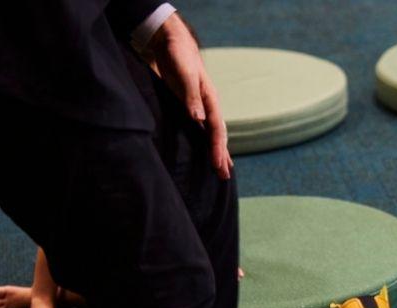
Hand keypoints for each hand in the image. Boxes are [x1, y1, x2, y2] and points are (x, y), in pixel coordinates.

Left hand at [149, 14, 232, 179]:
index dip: (218, 148)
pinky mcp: (190, 107)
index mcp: (210, 100)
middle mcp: (209, 106)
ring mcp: (201, 108)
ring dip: (218, 152)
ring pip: (213, 134)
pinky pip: (202, 130)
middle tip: (224, 177)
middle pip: (219, 135)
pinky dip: (207, 142)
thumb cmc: (179, 55)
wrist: (172, 42)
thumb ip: (191, 97)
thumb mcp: (184, 74)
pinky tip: (207, 150)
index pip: (217, 130)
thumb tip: (200, 120)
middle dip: (222, 156)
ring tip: (222, 170)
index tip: (218, 165)